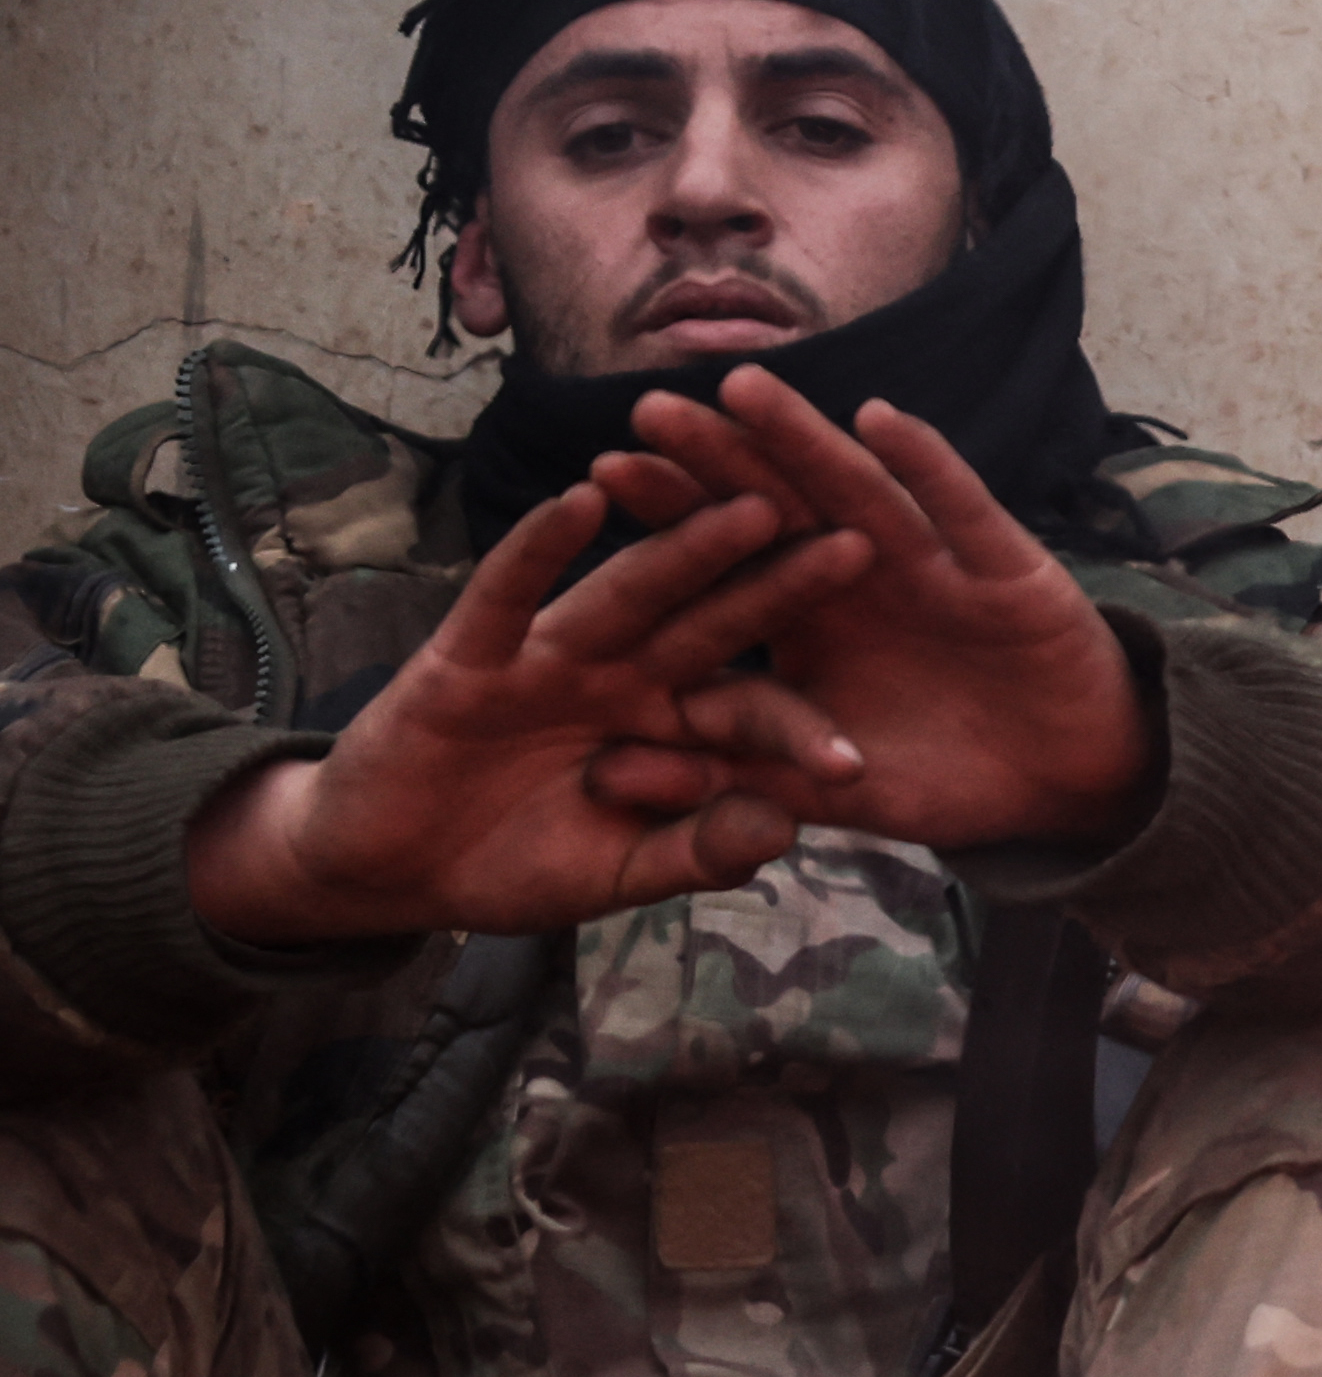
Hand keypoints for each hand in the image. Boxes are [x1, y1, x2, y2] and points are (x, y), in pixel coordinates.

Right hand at [182, 481, 867, 939]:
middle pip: (715, 624)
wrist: (394, 869)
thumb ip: (697, 852)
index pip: (751, 715)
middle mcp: (622, 676)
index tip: (871, 743)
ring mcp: (550, 657)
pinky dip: (540, 550)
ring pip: (630, 593)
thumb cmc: (515, 864)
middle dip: (782, 587)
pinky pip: (511, 593)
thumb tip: (785, 830)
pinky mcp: (471, 653)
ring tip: (752, 505)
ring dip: (686, 549)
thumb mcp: (619, 875)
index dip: (806, 726)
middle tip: (864, 543)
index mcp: (669, 726)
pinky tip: (582, 501)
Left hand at [588, 369, 1154, 848]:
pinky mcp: (1007, 570)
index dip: (672, 511)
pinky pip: (962, 512)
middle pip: (782, 503)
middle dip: (718, 455)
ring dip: (804, 439)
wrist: (1068, 790)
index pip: (731, 555)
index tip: (602, 473)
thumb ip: (726, 775)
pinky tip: (883, 420)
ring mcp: (936, 566)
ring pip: (860, 491)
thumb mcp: (824, 787)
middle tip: (651, 407)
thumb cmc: (947, 778)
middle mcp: (865, 576)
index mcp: (812, 619)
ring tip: (743, 388)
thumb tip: (605, 775)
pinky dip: (927, 467)